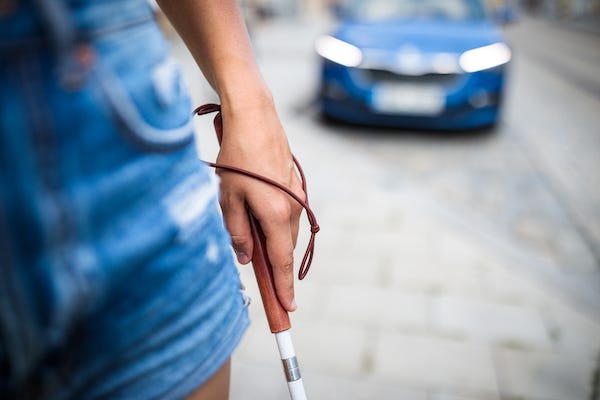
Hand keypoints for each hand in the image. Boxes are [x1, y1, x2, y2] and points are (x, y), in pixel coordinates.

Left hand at [216, 98, 303, 311]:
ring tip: (257, 250)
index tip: (288, 308)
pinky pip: (287, 213)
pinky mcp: (294, 184)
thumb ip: (237, 232)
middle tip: (270, 289)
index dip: (284, 287)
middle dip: (278, 269)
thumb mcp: (228, 197)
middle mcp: (292, 208)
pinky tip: (260, 219)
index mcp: (276, 215)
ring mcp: (296, 195)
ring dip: (274, 243)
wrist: (255, 116)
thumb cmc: (237, 156)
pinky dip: (276, 224)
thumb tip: (245, 256)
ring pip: (286, 230)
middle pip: (285, 248)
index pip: (281, 261)